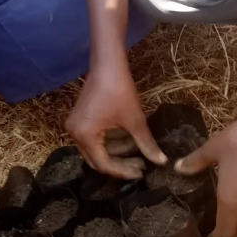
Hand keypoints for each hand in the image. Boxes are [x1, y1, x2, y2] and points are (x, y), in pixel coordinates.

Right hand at [67, 63, 166, 178]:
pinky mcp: (80, 118)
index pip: (103, 164)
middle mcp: (74, 134)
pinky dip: (111, 140)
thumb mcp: (135, 120)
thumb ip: (146, 144)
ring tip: (139, 149)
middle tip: (141, 164)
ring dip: (117, 150)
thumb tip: (162, 162)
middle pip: (97, 159)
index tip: (142, 172)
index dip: (123, 171)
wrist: (107, 64)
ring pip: (97, 148)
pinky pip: (95, 137)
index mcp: (84, 137)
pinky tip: (128, 138)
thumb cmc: (119, 91)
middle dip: (120, 162)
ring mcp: (75, 126)